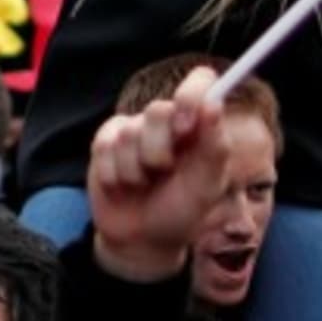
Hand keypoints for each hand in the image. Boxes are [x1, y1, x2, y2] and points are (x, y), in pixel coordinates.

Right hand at [89, 68, 230, 283]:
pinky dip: (116, 174)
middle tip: (164, 171)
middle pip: (158, 109)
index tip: (186, 126)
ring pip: (130, 132)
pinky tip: (123, 185)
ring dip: (137, 169)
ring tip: (144, 184)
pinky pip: (106, 146)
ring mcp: (133, 129)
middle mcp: (165, 120)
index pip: (199, 81)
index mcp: (197, 124)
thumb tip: (214, 103)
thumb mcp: (208, 184)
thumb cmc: (181, 209)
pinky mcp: (105, 142)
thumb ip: (216, 145)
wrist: (142, 239)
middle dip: (160, 149)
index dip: (191, 94)